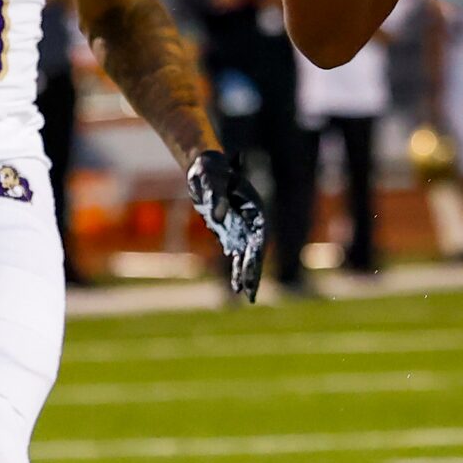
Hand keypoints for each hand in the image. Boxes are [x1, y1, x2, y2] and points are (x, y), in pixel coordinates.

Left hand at [187, 149, 267, 301]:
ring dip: (246, 275)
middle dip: (254, 272)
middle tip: (251, 294)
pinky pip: (237, 255)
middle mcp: (252, 220)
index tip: (252, 270)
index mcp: (254, 207)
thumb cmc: (209, 169)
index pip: (259, 235)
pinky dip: (236, 270)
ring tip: (246, 296)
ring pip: (247, 256)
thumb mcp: (211, 179)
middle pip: (256, 250)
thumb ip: (215, 197)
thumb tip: (218, 218)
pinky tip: (237, 287)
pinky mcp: (231, 232)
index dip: (257, 254)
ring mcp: (242, 227)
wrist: (203, 166)